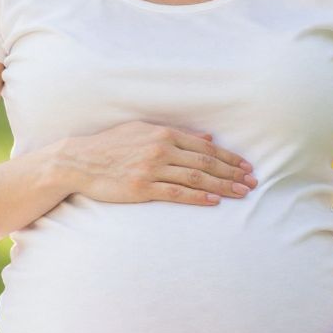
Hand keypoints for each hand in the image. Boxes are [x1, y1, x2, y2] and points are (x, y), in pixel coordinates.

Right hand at [58, 121, 255, 206]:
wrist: (79, 161)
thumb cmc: (111, 145)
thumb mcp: (143, 131)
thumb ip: (176, 134)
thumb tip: (207, 137)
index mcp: (164, 133)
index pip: (205, 147)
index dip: (229, 158)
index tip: (246, 167)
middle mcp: (161, 149)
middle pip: (206, 163)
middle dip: (233, 173)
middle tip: (253, 182)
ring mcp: (152, 169)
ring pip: (196, 178)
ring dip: (222, 186)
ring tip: (241, 193)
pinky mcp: (142, 188)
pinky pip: (176, 193)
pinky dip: (198, 196)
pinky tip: (214, 201)